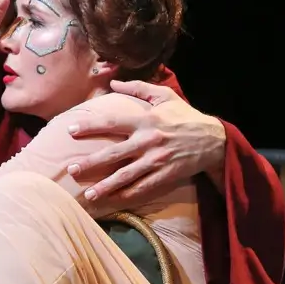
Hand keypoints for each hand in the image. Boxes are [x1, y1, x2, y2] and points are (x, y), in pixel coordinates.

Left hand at [67, 80, 226, 201]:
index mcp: (146, 120)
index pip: (112, 123)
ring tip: (88, 194)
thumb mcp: (165, 96)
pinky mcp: (165, 176)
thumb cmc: (186, 117)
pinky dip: (127, 195)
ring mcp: (156, 161)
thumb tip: (113, 83)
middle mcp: (148, 141)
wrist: (214, 140)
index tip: (70, 129)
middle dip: (91, 163)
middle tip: (71, 170)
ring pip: (126, 176)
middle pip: (114, 154)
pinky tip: (112, 200)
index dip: (90, 126)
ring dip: (106, 186)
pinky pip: (143, 188)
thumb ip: (138, 88)